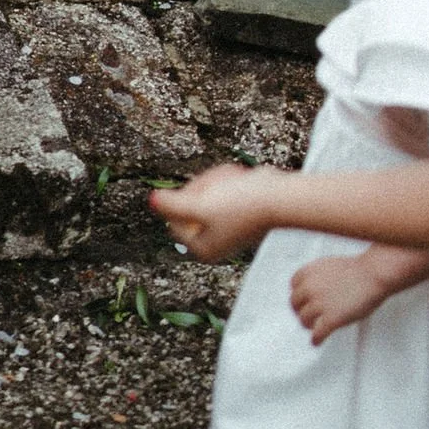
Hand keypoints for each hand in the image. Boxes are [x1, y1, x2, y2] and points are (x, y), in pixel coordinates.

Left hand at [150, 162, 283, 259]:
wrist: (278, 196)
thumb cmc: (241, 204)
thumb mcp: (199, 204)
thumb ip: (171, 205)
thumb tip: (150, 201)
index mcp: (202, 247)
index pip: (173, 219)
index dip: (184, 201)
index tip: (203, 197)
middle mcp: (213, 240)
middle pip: (188, 204)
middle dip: (202, 189)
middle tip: (219, 188)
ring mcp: (225, 226)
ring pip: (204, 193)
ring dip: (215, 182)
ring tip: (233, 184)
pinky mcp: (237, 211)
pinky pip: (220, 189)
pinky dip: (227, 181)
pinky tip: (241, 181)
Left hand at [291, 250, 389, 345]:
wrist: (371, 275)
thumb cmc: (356, 270)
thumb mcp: (328, 266)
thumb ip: (317, 277)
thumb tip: (314, 288)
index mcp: (308, 272)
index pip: (293, 286)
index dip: (299, 295)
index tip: (302, 301)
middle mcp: (309, 288)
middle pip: (295, 304)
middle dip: (301, 311)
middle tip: (307, 316)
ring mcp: (319, 304)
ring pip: (304, 320)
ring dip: (308, 325)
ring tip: (313, 329)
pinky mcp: (331, 319)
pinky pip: (318, 333)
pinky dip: (316, 339)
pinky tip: (317, 341)